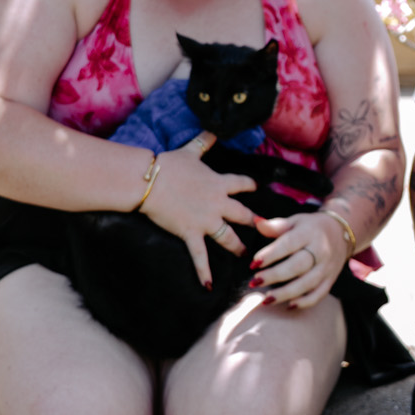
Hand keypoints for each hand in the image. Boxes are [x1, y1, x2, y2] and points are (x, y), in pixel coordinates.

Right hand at [140, 132, 259, 289]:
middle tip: (264, 230)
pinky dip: (204, 272)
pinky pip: (200, 256)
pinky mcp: (190, 233)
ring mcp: (206, 221)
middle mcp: (218, 203)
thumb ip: (204, 141)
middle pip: (242, 215)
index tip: (258, 188)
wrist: (149, 181)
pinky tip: (210, 286)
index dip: (250, 186)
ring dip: (238, 247)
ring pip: (228, 238)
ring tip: (246, 256)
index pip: (242, 184)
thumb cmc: (168, 165)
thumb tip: (213, 129)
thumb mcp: (190, 151)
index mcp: (219, 183)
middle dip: (254, 223)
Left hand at [249, 210, 350, 309]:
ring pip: (307, 284)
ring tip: (266, 299)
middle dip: (274, 276)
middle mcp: (321, 250)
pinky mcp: (331, 279)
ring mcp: (327, 267)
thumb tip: (257, 223)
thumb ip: (276, 225)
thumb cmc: (310, 227)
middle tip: (255, 282)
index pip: (289, 244)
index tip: (254, 263)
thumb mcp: (295, 221)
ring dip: (285, 293)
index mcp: (310, 233)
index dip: (271, 254)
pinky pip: (319, 294)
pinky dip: (305, 302)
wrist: (341, 232)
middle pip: (297, 266)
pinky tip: (288, 305)